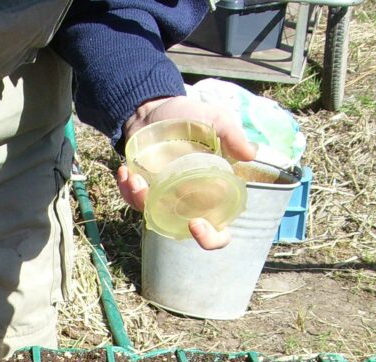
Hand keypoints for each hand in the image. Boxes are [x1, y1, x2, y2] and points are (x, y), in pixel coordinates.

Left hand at [118, 95, 257, 248]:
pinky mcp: (142, 190)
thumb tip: (250, 154)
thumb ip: (232, 136)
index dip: (210, 238)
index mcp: (213, 195)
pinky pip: (133, 199)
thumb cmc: (191, 118)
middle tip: (147, 193)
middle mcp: (188, 203)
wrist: (156, 109)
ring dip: (138, 199)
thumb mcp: (216, 120)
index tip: (196, 224)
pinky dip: (125, 189)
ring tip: (134, 177)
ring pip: (151, 214)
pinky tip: (124, 171)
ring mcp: (164, 198)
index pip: (219, 232)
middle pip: (179, 231)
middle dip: (162, 218)